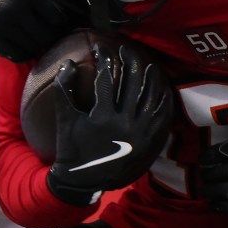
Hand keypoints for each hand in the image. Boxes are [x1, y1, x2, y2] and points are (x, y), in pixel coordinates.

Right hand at [0, 0, 79, 62]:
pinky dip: (24, 54)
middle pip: (44, 36)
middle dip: (52, 37)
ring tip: (39, 41)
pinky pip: (13, 54)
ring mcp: (3, 26)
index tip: (61, 24)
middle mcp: (17, 12)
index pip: (55, 18)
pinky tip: (27, 49)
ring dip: (38, 46)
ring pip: (31, 47)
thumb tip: (64, 12)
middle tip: (53, 36)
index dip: (61, 23)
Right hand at [45, 40, 173, 205]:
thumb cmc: (71, 147)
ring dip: (150, 77)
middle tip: (126, 49)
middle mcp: (124, 123)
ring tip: (148, 63)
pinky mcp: (147, 140)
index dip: (104, 59)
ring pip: (150, 97)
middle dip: (130, 61)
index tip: (100, 47)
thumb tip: (68, 63)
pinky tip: (163, 88)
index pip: (106, 78)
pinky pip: (160, 116)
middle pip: (132, 82)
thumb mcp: (65, 119)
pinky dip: (162, 101)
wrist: (84, 180)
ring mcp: (139, 132)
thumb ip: (64, 90)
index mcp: (103, 117)